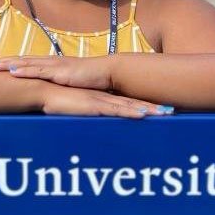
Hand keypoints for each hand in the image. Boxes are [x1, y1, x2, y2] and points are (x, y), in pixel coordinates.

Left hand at [0, 56, 115, 92]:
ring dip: (7, 64)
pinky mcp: (60, 72)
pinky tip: (11, 71)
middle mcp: (50, 62)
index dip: (10, 63)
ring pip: (26, 63)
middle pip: (21, 60)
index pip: (27, 63)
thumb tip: (50, 97)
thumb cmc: (91, 81)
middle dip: (2, 61)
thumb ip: (59, 89)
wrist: (108, 73)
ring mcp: (54, 66)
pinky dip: (24, 71)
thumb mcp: (71, 85)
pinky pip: (38, 71)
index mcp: (52, 65)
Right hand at [37, 82, 172, 117]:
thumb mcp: (73, 111)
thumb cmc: (55, 101)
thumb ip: (82, 116)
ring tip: (165, 114)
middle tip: (172, 111)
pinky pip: (115, 110)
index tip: (159, 110)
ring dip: (148, 110)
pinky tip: (143, 115)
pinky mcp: (93, 105)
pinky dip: (130, 112)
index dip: (143, 107)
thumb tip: (87, 124)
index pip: (127, 103)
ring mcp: (101, 101)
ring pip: (130, 106)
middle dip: (153, 108)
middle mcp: (105, 99)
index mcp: (101, 99)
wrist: (42, 90)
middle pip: (134, 104)